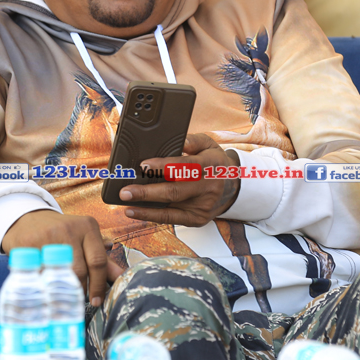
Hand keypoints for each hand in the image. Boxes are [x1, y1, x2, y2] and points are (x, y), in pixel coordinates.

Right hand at [0, 209, 124, 306]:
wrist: (29, 218)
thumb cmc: (63, 233)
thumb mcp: (84, 240)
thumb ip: (103, 259)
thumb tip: (122, 276)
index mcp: (88, 227)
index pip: (98, 261)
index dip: (99, 284)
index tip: (98, 301)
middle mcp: (71, 228)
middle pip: (80, 269)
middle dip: (81, 290)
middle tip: (80, 302)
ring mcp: (49, 234)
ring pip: (60, 272)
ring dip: (63, 288)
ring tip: (64, 297)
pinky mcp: (30, 242)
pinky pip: (40, 271)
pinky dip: (44, 283)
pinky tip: (45, 288)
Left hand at [119, 133, 239, 226]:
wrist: (233, 188)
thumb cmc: (213, 162)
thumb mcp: (208, 144)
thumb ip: (192, 140)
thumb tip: (177, 141)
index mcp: (210, 165)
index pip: (185, 166)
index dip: (163, 166)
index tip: (143, 165)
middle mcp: (208, 188)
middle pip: (175, 191)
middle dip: (147, 192)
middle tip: (126, 191)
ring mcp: (203, 206)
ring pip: (170, 209)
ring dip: (146, 208)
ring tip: (126, 204)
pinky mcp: (197, 219)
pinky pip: (172, 219)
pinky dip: (152, 216)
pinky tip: (136, 212)